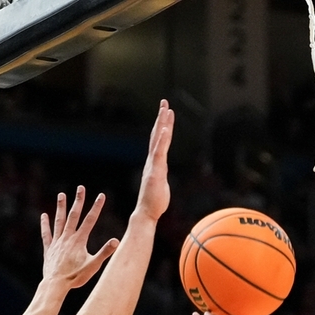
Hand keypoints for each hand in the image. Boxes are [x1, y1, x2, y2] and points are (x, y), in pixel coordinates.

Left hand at [39, 188, 116, 288]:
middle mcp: (67, 238)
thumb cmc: (76, 277)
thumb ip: (104, 252)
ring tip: (61, 195)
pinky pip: (46, 234)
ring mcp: (57, 242)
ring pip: (59, 221)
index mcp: (79, 241)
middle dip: (78, 201)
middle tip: (81, 188)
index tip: (101, 195)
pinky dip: (45, 224)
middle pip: (74, 215)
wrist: (55, 285)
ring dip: (61, 207)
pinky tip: (44, 215)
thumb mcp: (93, 266)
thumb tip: (117, 241)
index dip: (97, 207)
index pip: (90, 220)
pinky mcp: (49, 249)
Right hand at [133, 100, 173, 221]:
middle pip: (157, 135)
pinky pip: (158, 153)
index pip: (160, 140)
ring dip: (161, 124)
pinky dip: (161, 140)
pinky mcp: (155, 171)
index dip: (163, 126)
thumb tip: (161, 173)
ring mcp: (153, 165)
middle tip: (164, 102)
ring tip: (165, 109)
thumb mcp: (161, 184)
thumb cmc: (154, 202)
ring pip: (158, 140)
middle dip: (161, 118)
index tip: (166, 112)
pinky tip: (164, 129)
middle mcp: (153, 161)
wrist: (147, 213)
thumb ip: (161, 175)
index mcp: (155, 163)